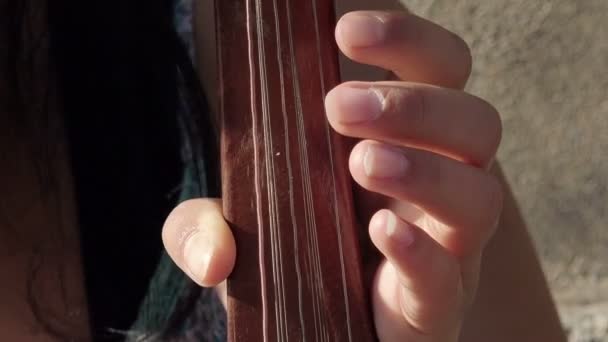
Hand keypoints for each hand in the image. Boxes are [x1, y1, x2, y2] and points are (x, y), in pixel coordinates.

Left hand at [162, 9, 502, 341]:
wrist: (317, 336)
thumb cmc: (294, 263)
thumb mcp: (238, 232)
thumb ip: (202, 228)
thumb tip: (211, 253)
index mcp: (409, 145)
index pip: (440, 73)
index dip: (409, 40)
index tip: (345, 31)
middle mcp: (440, 189)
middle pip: (477, 123)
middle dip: (414, 103)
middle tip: (337, 105)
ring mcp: (448, 250)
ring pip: (481, 196)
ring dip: (426, 170)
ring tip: (360, 161)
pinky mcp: (437, 308)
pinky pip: (450, 277)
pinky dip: (419, 250)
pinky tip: (378, 229)